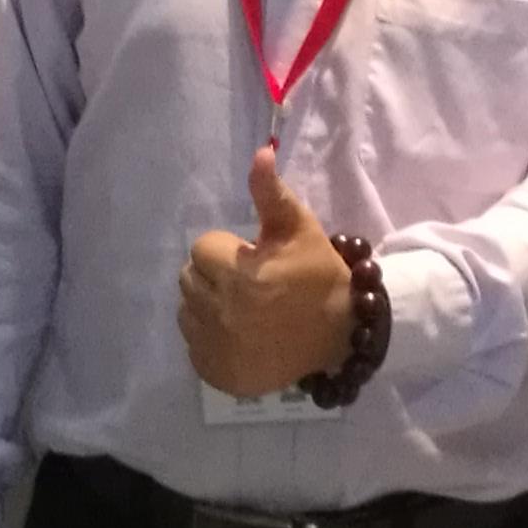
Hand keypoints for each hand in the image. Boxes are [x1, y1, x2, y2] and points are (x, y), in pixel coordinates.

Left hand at [177, 145, 355, 399]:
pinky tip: (239, 335)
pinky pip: (194, 346)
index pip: (202, 249)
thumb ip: (271, 193)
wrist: (340, 334)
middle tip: (248, 282)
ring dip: (207, 306)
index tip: (253, 258)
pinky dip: (210, 339)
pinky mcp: (219, 374)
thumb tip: (260, 153)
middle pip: (189, 279)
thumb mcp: (298, 228)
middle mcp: (224, 315)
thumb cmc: (318, 275)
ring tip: (242, 308)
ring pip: (187, 312)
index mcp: (241, 275)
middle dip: (214, 275)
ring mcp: (219, 349)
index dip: (227, 250)